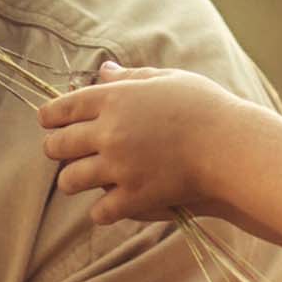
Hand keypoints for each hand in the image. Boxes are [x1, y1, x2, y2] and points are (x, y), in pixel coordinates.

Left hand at [39, 63, 261, 227]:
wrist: (231, 146)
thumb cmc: (204, 107)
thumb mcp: (166, 80)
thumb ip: (129, 78)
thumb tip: (103, 71)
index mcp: (113, 99)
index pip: (61, 109)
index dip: (49, 117)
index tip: (49, 122)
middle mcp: (109, 132)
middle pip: (57, 146)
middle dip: (57, 150)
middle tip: (65, 152)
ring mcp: (120, 166)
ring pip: (70, 180)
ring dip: (73, 181)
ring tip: (83, 180)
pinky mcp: (135, 196)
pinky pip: (99, 211)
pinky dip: (101, 210)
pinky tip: (108, 206)